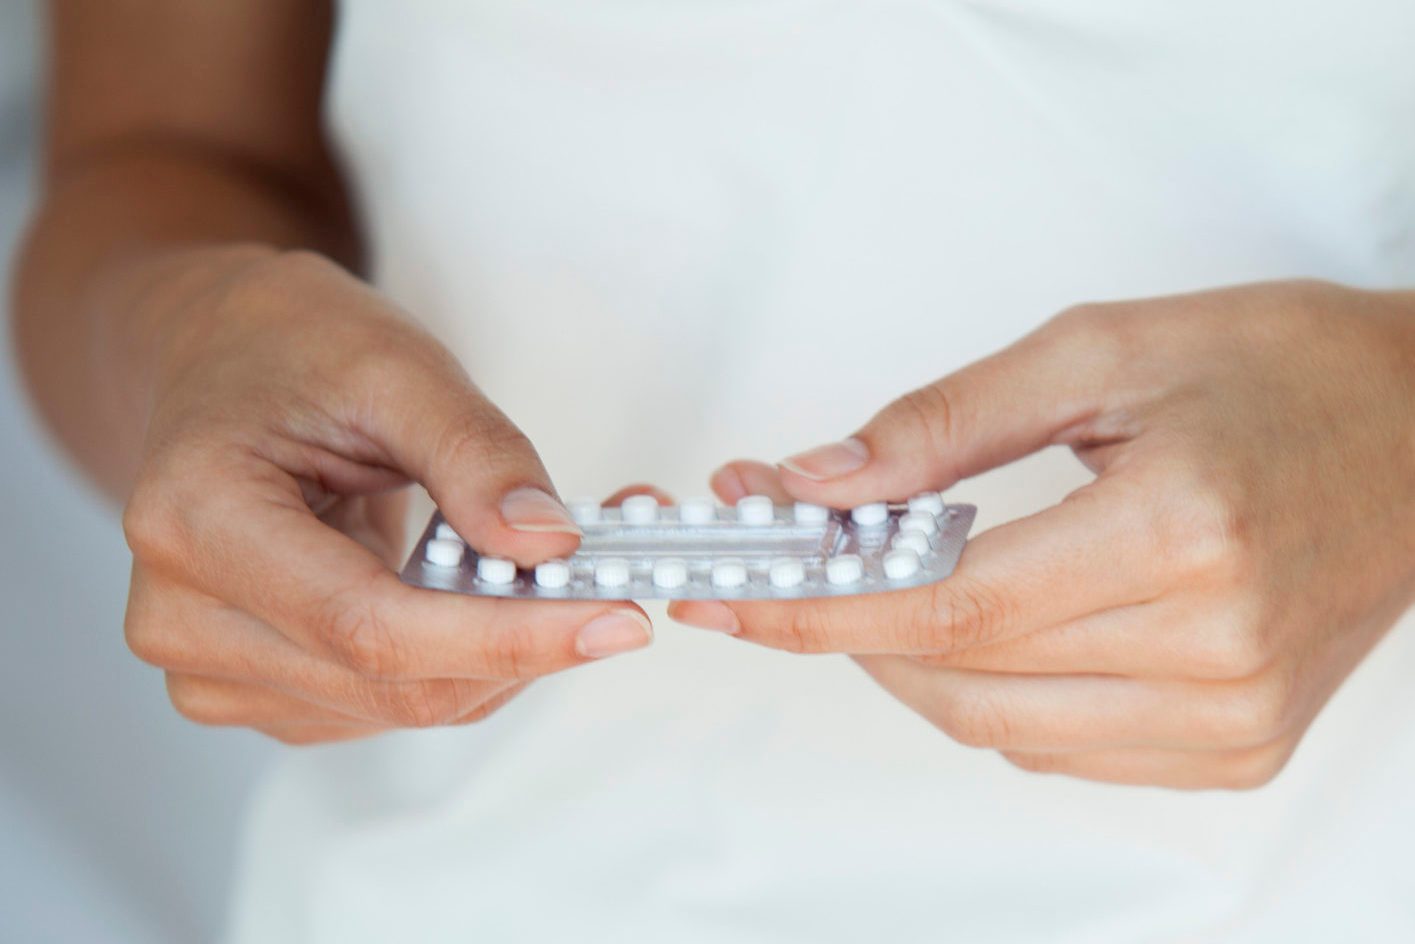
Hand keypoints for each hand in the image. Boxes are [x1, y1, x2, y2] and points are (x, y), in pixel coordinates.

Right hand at [122, 249, 652, 743]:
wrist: (221, 361)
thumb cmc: (291, 347)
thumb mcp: (394, 365)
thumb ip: (475, 454)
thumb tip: (547, 544)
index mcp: (196, 519)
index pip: (369, 626)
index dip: (504, 635)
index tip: (616, 619)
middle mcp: (181, 616)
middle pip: (392, 683)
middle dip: (524, 644)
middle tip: (620, 592)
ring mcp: (211, 665)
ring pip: (405, 705)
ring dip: (503, 653)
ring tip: (553, 573)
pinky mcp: (255, 686)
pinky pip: (391, 703)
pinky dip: (466, 659)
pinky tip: (489, 597)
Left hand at [673, 281, 1414, 787]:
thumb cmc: (1283, 372)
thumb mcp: (1100, 351)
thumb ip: (945, 424)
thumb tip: (824, 483)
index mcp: (1181, 533)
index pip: (949, 606)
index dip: (820, 608)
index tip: (730, 599)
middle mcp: (1214, 648)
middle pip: (961, 674)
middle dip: (847, 626)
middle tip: (787, 571)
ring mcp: (1233, 716)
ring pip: (997, 726)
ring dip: (912, 663)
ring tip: (883, 585)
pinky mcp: (1237, 748)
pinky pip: (1058, 748)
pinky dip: (990, 695)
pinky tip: (983, 628)